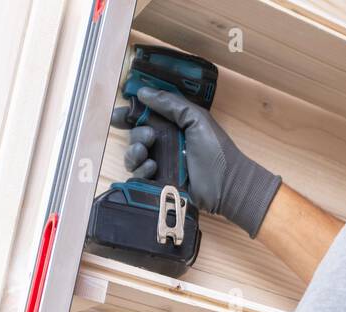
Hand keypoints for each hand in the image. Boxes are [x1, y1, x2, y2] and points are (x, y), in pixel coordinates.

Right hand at [114, 86, 281, 237]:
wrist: (226, 186)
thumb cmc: (215, 151)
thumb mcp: (196, 119)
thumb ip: (171, 103)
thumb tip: (142, 92)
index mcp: (173, 125)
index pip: (145, 116)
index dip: (130, 114)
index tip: (119, 115)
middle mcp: (164, 143)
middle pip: (135, 134)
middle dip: (136, 134)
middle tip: (149, 138)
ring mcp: (161, 163)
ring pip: (133, 155)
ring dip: (134, 151)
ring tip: (146, 152)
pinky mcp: (158, 182)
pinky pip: (138, 174)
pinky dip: (141, 169)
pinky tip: (153, 168)